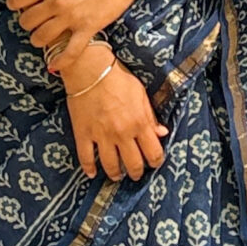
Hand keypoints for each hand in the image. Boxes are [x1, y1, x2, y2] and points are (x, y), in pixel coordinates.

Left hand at [7, 0, 142, 57]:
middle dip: (26, 22)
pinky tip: (54, 65)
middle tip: (33, 20)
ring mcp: (72, 17)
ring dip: (38, 39)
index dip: (14, 3)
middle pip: (28, 21)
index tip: (17, 4)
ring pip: (43, 38)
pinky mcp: (88, 28)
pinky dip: (60, 61)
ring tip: (41, 36)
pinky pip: (71, 51)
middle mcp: (57, 2)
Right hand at [63, 56, 166, 180]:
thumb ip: (151, 116)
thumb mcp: (141, 94)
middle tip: (136, 174)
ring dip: (116, 174)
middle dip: (137, 172)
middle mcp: (122, 133)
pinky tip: (92, 173)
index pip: (153, 152)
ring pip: (111, 165)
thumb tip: (162, 133)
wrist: (89, 70)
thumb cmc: (118, 78)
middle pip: (133, 164)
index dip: (156, 161)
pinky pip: (86, 158)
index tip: (154, 163)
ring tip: (117, 175)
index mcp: (139, 123)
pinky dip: (89, 168)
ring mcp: (102, 136)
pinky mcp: (83, 134)